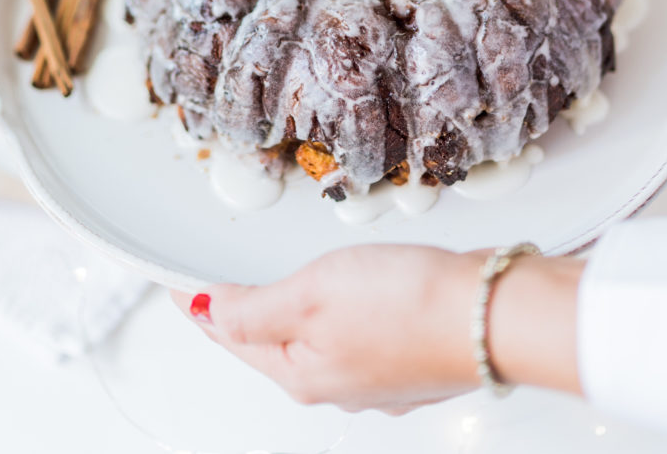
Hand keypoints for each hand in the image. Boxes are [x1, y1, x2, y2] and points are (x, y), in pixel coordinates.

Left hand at [172, 244, 581, 412]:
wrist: (490, 314)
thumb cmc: (407, 304)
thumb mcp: (312, 294)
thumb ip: (254, 308)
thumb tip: (207, 312)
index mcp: (300, 372)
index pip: (230, 334)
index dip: (199, 304)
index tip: (176, 285)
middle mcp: (335, 383)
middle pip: (270, 343)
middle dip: (243, 313)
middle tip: (216, 284)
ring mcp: (373, 376)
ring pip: (314, 340)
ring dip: (291, 312)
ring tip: (274, 283)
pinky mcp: (406, 358)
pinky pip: (354, 335)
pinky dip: (337, 312)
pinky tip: (345, 294)